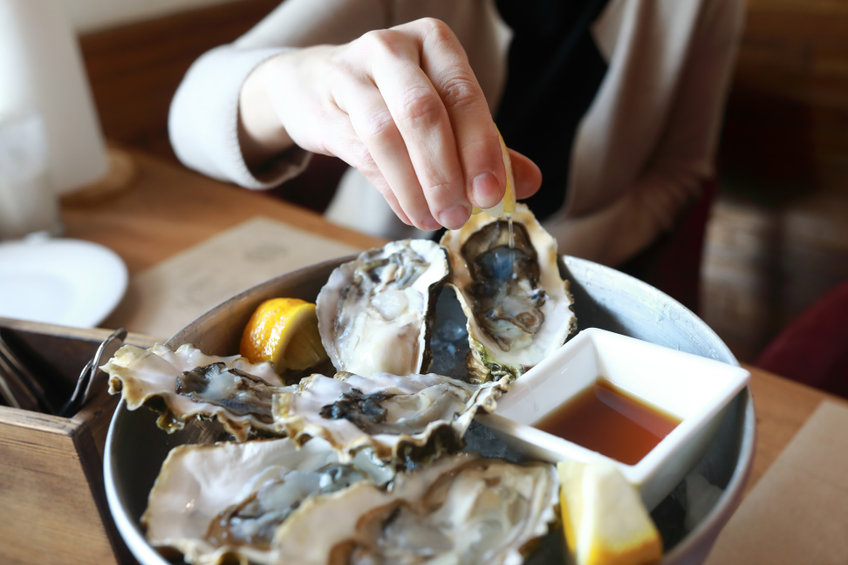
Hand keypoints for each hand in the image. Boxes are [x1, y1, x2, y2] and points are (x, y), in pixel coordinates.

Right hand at [239, 17, 540, 230]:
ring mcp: (352, 73)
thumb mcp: (443, 110)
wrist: (313, 86)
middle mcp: (392, 48)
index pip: (464, 95)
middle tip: (459, 215)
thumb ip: (485, 143)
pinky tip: (409, 211)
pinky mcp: (325, 105)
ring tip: (432, 220)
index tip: (491, 194)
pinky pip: (360, 153)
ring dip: (415, 187)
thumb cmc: (392, 98)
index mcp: (435, 42)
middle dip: (446, 172)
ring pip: (386, 135)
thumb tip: (530, 182)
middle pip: (424, 113)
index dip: (480, 148)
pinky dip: (390, 190)